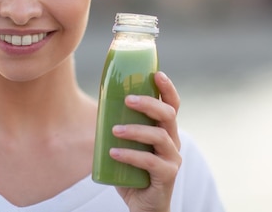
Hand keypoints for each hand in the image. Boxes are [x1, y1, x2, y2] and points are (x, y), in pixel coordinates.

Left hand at [111, 71, 180, 211]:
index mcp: (165, 131)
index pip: (172, 105)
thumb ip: (118, 129)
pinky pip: (150, 161)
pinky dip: (131, 155)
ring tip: (114, 130)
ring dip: (136, 130)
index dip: (168, 88)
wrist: (143, 207)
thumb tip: (97, 107)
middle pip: (169, 115)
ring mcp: (173, 159)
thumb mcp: (126, 146)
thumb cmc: (133, 173)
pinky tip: (113, 153)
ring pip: (160, 136)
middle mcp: (173, 142)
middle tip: (128, 99)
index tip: (156, 73)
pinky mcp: (167, 176)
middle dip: (149, 103)